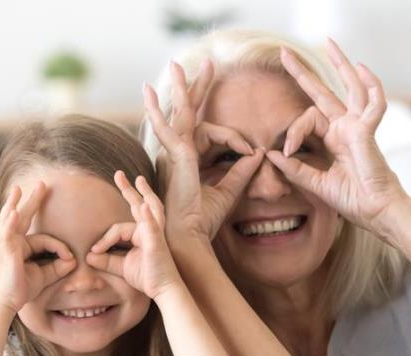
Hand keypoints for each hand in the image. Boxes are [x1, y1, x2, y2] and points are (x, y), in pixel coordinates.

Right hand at [0, 184, 75, 312]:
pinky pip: (8, 234)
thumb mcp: (45, 276)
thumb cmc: (22, 289)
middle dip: (33, 200)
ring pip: (12, 220)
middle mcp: (14, 242)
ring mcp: (8, 245)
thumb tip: (73, 260)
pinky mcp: (6, 251)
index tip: (70, 259)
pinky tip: (15, 212)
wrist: (7, 303)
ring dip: (14, 203)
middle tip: (42, 184)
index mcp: (23, 246)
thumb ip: (59, 267)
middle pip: (24, 217)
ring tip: (17, 190)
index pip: (45, 238)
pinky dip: (11, 222)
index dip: (60, 248)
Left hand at [86, 172, 180, 299]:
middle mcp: (149, 230)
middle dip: (128, 189)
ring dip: (143, 193)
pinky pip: (152, 227)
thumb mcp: (121, 267)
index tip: (93, 251)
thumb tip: (88, 255)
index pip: (117, 228)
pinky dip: (148, 216)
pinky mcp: (157, 243)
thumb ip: (105, 260)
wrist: (163, 290)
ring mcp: (155, 234)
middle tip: (119, 174)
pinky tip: (144, 206)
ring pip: (148, 209)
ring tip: (138, 180)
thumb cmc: (146, 276)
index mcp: (141, 234)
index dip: (104, 239)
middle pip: (138, 205)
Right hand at [144, 61, 263, 242]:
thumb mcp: (230, 191)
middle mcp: (176, 153)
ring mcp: (173, 152)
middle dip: (196, 88)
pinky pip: (174, 127)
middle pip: (187, 113)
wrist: (189, 236)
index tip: (251, 149)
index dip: (234, 137)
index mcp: (187, 160)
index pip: (208, 132)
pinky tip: (152, 98)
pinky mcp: (175, 155)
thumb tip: (259, 154)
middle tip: (207, 64)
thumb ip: (243, 171)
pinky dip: (167, 113)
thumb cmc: (203, 220)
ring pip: (178, 113)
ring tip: (176, 65)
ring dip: (180, 88)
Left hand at [266, 39, 409, 236]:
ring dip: (340, 64)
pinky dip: (371, 85)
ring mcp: (358, 126)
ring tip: (329, 42)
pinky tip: (362, 67)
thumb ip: (294, 169)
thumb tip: (270, 153)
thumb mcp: (315, 183)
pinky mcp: (367, 131)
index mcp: (332, 139)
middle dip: (302, 72)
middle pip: (323, 92)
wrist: (374, 211)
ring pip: (350, 87)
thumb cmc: (351, 198)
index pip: (306, 120)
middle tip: (283, 52)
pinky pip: (374, 103)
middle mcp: (345, 128)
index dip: (292, 133)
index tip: (285, 153)